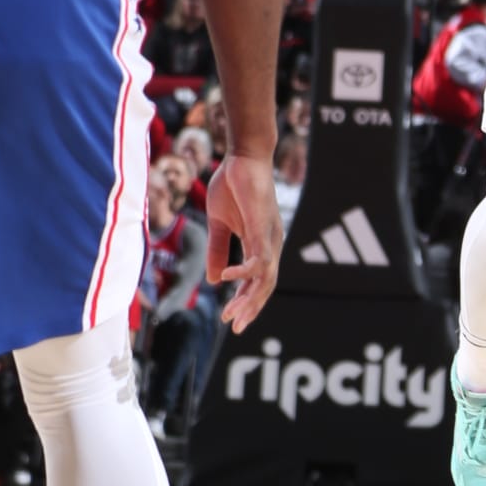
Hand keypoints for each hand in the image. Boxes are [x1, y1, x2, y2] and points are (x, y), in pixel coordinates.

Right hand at [205, 156, 282, 332]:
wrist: (243, 156)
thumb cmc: (233, 186)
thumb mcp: (219, 224)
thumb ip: (217, 251)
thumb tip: (215, 280)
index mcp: (261, 244)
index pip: (258, 281)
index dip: (246, 301)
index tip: (232, 320)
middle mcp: (270, 244)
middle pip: (266, 286)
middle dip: (251, 309)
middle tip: (236, 329)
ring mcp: (269, 236)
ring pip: (265, 278)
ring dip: (248, 298)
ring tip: (230, 314)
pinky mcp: (263, 226)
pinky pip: (259, 257)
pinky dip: (245, 272)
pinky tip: (228, 280)